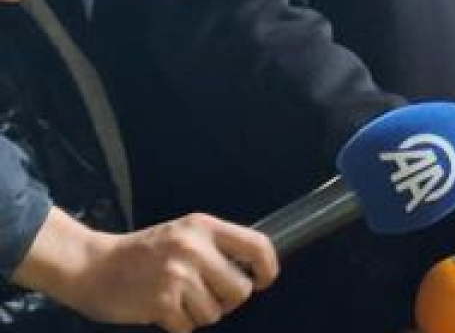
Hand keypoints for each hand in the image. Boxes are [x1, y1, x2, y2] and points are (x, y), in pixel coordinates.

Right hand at [13, 209, 278, 332]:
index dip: (267, 269)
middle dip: (226, 300)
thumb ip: (215, 247)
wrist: (91, 265)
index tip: (261, 280)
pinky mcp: (161, 302)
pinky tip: (161, 309)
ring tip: (177, 299)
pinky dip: (177, 325)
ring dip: (198, 314)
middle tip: (205, 296)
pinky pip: (188, 327)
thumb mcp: (183, 234)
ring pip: (215, 313)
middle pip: (240, 290)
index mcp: (204, 227)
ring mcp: (177, 276)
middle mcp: (194, 248)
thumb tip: (252, 271)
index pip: (258, 246)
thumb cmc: (141, 252)